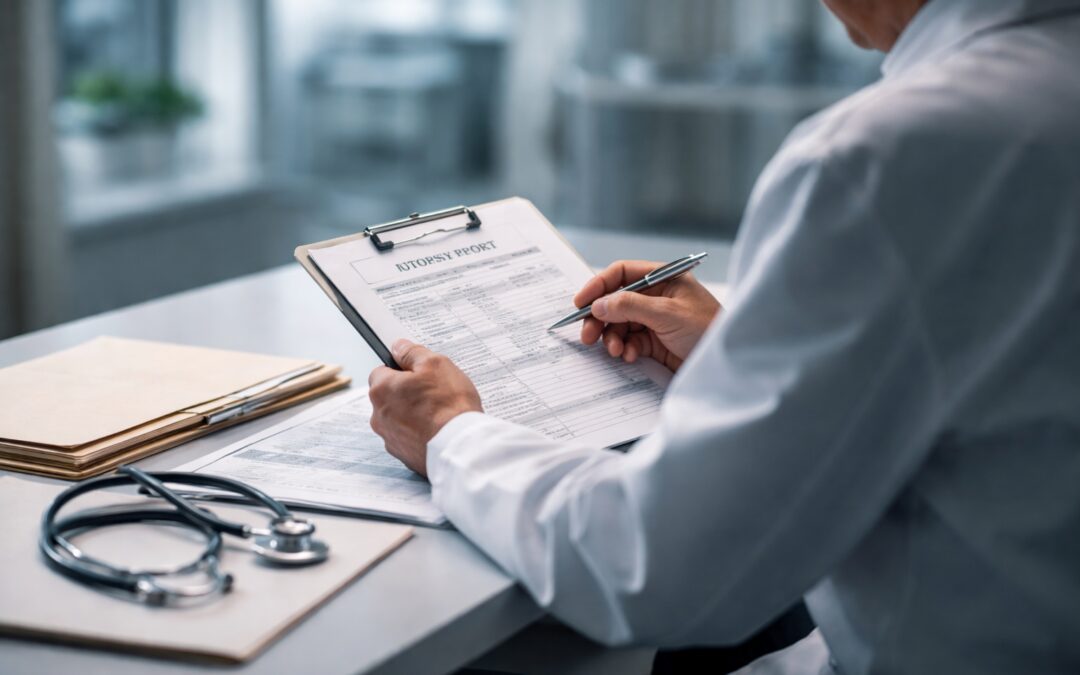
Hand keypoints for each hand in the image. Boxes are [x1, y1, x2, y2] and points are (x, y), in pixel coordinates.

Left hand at [368, 339, 482, 477]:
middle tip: (434, 393)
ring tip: (439, 414)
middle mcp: (379, 416)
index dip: (402, 370)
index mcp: (382, 390)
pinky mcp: (403, 455)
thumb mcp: (435, 364)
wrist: (461, 446)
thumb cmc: (448, 405)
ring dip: (413, 415)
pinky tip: (438, 431)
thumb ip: (412, 353)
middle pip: (390, 397)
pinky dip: (419, 434)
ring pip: (399, 418)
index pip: (381, 372)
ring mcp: (390, 438)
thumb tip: (398, 347)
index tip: (419, 374)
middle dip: (407, 393)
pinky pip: (408, 438)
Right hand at [575, 260, 721, 371]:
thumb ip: (631, 306)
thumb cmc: (709, 329)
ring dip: (612, 337)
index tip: (580, 302)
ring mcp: (655, 319)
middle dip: (600, 318)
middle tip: (587, 335)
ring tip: (614, 350)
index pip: (622, 273)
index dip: (598, 286)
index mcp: (663, 278)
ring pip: (619, 324)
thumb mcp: (668, 314)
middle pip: (615, 301)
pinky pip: (630, 342)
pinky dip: (625, 350)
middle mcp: (657, 296)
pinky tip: (630, 356)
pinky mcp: (655, 342)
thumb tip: (599, 304)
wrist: (728, 362)